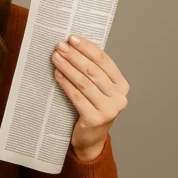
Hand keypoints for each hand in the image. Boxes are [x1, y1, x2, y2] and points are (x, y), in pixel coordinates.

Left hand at [51, 35, 129, 161]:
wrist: (90, 139)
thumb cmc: (91, 109)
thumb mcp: (97, 90)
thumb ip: (92, 73)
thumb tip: (72, 47)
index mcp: (122, 86)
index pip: (105, 61)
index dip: (88, 48)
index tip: (72, 38)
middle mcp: (119, 97)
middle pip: (94, 71)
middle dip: (75, 56)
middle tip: (60, 46)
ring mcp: (109, 109)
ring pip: (85, 83)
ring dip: (68, 67)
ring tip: (55, 57)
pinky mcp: (95, 119)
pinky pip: (77, 97)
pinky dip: (66, 84)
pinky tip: (57, 74)